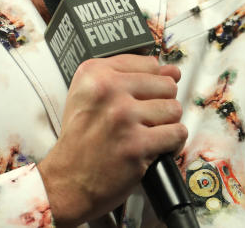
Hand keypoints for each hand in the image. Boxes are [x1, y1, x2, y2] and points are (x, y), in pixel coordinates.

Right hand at [37, 55, 185, 226]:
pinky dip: (172, 144)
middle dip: (160, 104)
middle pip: (166, 85)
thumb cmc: (80, 141)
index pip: (149, 63)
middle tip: (141, 120)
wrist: (68, 181)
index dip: (151, 83)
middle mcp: (108, 90)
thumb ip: (130, 78)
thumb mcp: (91, 97)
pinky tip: (154, 148)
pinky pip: (177, 134)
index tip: (140, 98)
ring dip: (166, 125)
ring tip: (146, 134)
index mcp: (95, 73)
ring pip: (174, 109)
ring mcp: (123, 117)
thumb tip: (172, 71)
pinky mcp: (137, 144)